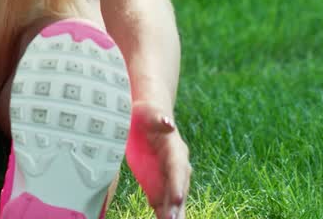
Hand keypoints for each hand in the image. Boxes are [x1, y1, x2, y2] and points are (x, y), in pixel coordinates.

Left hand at [126, 100, 190, 218]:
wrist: (143, 122)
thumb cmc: (144, 114)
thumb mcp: (147, 113)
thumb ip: (157, 119)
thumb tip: (168, 124)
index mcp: (175, 149)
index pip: (178, 168)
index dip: (178, 183)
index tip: (178, 198)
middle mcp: (176, 167)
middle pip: (179, 188)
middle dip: (177, 206)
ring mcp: (169, 179)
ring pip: (174, 200)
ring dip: (173, 214)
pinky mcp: (159, 187)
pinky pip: (164, 204)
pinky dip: (164, 215)